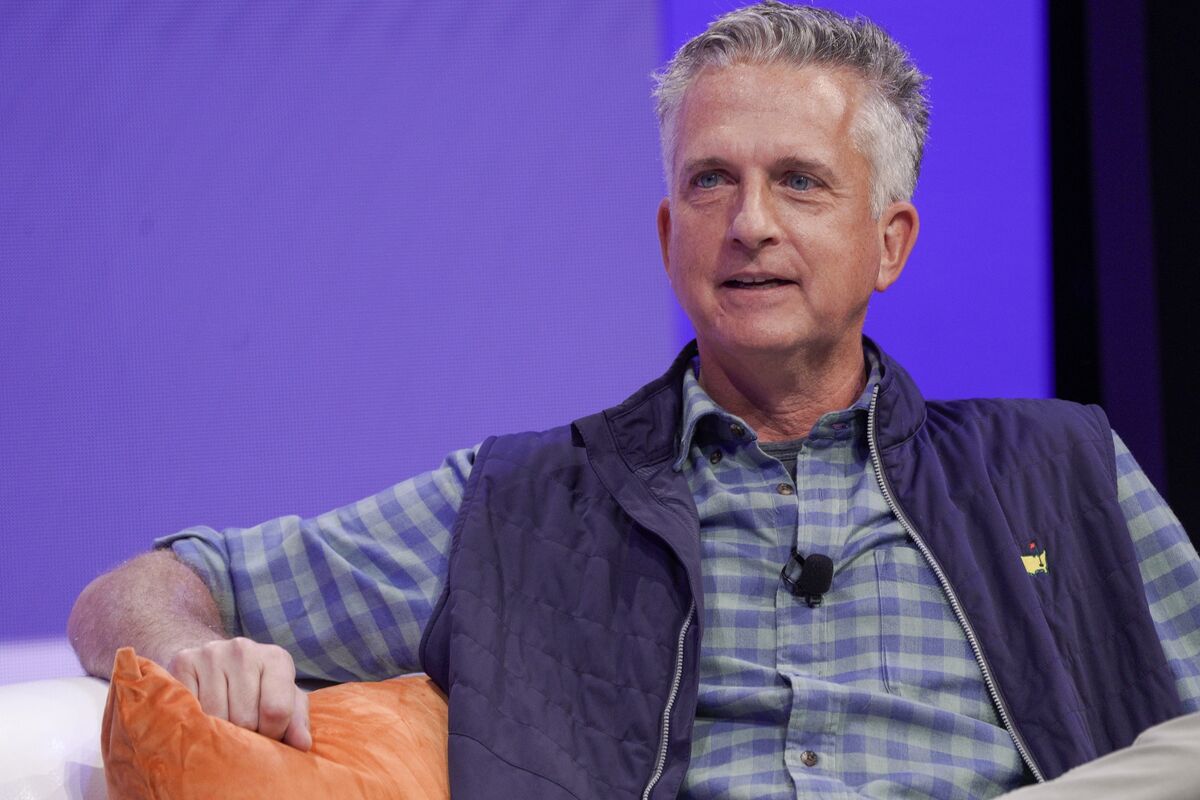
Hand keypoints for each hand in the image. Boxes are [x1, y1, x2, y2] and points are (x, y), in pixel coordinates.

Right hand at [168, 637, 311, 750]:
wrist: (215, 658)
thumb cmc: (257, 686)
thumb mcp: (283, 699)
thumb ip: (296, 721)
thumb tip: (302, 745)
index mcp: (276, 658)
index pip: (276, 711)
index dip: (272, 735)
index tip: (266, 737)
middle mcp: (244, 650)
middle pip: (244, 718)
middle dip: (244, 735)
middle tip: (241, 732)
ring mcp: (212, 653)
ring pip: (214, 717)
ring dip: (218, 732)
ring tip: (222, 725)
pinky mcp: (184, 661)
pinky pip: (189, 708)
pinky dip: (195, 721)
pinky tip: (202, 716)